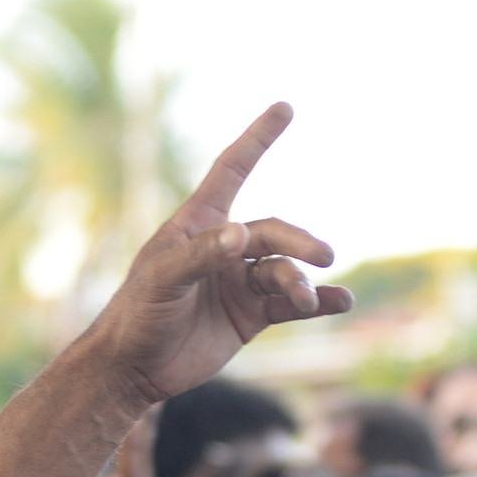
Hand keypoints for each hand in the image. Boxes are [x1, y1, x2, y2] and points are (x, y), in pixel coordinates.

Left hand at [76, 103, 343, 408]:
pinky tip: (342, 302)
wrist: (134, 369)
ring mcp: (239, 282)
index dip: (257, 140)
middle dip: (298, 242)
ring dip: (302, 282)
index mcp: (198, 225)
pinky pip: (290, 304)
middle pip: (272, 233)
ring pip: (283, 271)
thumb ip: (201, 255)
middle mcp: (224, 248)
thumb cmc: (137, 313)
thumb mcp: (163, 280)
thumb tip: (242, 235)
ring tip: (308, 300)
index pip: (232, 171)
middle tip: (322, 254)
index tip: (285, 108)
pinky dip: (318, 302)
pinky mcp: (250, 316)